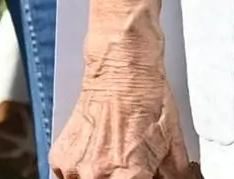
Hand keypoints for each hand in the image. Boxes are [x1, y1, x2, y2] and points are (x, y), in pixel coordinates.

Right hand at [51, 63, 193, 178]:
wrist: (121, 66)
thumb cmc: (146, 96)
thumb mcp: (172, 138)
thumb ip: (174, 173)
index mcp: (129, 174)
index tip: (142, 175)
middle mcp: (98, 174)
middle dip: (121, 178)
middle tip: (126, 165)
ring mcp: (75, 168)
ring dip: (98, 176)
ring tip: (110, 157)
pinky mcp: (60, 158)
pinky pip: (68, 177)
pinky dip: (81, 171)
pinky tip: (96, 152)